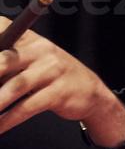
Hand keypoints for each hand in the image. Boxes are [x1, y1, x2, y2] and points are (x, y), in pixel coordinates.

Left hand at [0, 23, 121, 139]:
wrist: (90, 92)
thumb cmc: (49, 76)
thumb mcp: (31, 60)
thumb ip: (5, 62)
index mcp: (30, 39)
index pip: (2, 28)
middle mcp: (42, 50)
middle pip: (5, 60)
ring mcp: (53, 71)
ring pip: (15, 87)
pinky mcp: (59, 93)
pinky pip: (27, 107)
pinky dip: (8, 120)